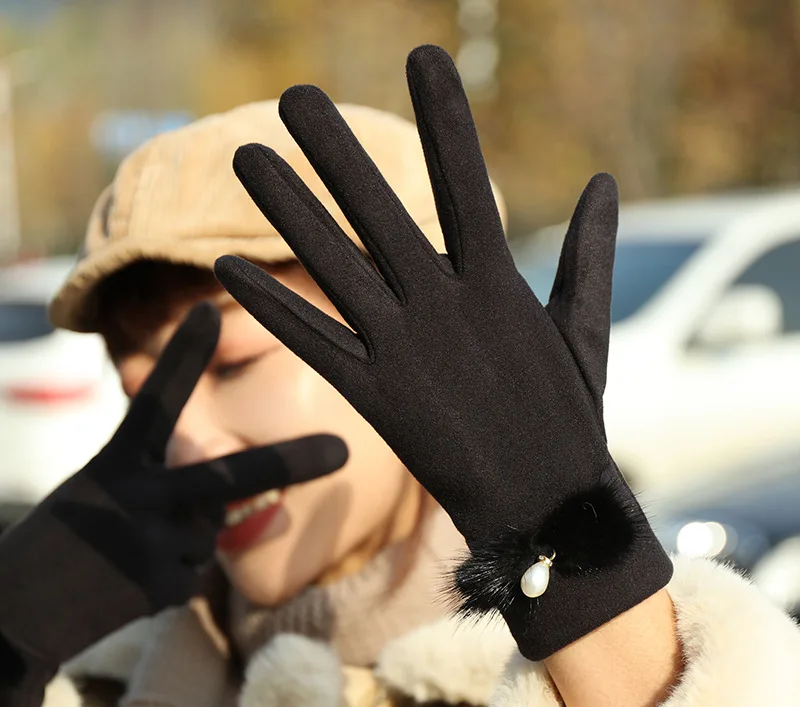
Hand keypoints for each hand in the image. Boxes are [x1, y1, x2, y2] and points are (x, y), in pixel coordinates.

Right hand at [0, 302, 346, 706]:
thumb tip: (223, 494)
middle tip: (343, 450)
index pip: (158, 399)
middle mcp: (139, 496)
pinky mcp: (160, 589)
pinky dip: (172, 577)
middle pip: (228, 475)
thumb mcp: (102, 489)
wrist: (15, 613)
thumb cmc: (65, 539)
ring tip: (131, 553)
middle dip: (289, 462)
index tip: (212, 307)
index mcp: (117, 460)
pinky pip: (195, 573)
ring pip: (212, 533)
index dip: (185, 353)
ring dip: (187, 541)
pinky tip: (130, 584)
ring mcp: (151, 545)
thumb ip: (161, 478)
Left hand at [215, 45, 671, 662]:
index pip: (466, 184)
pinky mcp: (375, 398)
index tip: (421, 55)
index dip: (444, 119)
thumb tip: (603, 184)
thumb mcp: (583, 330)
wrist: (544, 502)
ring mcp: (405, 353)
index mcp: (497, 286)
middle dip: (337, 153)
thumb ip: (587, 256)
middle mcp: (444, 308)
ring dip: (289, 212)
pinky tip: (226, 272)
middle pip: (381, 215)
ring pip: (336, 268)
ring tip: (247, 157)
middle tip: (295, 95)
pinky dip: (272, 307)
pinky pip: (315, 345)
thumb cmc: (565, 417)